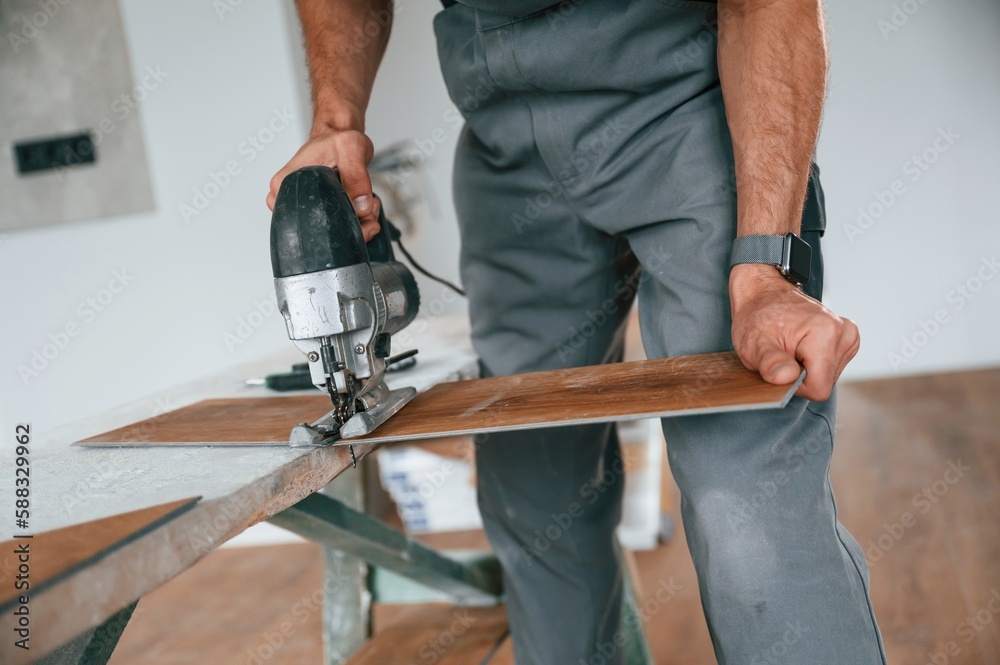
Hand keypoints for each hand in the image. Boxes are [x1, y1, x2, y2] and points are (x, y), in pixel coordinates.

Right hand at [267, 125, 380, 240]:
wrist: (337, 135)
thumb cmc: (335, 139)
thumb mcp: (349, 147)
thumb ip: (356, 175)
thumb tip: (361, 207)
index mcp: (285, 183)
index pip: (306, 219)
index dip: (338, 222)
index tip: (361, 211)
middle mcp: (289, 198)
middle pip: (320, 230)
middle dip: (353, 225)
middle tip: (369, 207)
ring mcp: (302, 206)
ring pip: (333, 231)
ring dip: (359, 223)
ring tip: (369, 202)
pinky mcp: (316, 210)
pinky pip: (338, 226)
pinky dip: (357, 221)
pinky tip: (366, 207)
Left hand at [730, 264, 859, 401]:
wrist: (764, 294)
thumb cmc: (758, 318)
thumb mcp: (754, 344)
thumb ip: (770, 363)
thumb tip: (786, 377)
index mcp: (826, 333)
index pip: (819, 388)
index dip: (795, 385)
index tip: (781, 365)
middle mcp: (844, 332)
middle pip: (824, 382)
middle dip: (800, 375)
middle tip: (783, 353)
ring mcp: (849, 334)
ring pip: (828, 376)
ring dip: (806, 368)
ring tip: (791, 347)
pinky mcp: (848, 338)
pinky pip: (830, 366)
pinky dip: (813, 361)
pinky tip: (801, 346)